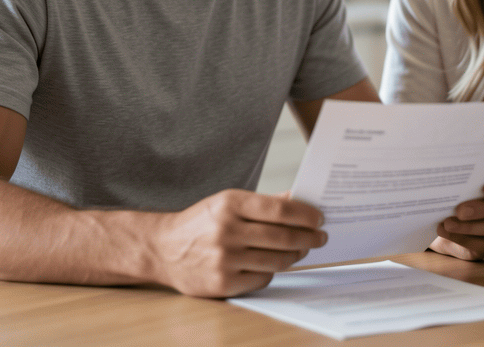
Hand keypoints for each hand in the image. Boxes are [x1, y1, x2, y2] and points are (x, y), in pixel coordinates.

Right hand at [150, 189, 326, 297]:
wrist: (163, 249)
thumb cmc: (201, 223)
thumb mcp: (227, 202)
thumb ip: (263, 202)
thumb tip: (298, 199)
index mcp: (229, 204)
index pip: (279, 210)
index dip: (305, 215)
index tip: (319, 218)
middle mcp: (226, 231)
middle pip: (282, 237)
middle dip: (308, 238)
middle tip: (320, 237)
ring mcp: (224, 259)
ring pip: (277, 260)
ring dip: (296, 255)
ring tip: (302, 250)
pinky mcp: (222, 283)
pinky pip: (262, 278)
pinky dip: (273, 271)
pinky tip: (275, 263)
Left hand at [429, 168, 483, 260]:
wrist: (446, 222)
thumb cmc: (454, 198)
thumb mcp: (454, 188)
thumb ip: (457, 184)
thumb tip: (449, 185)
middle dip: (483, 209)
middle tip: (460, 211)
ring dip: (471, 227)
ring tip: (449, 224)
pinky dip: (465, 239)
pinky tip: (449, 233)